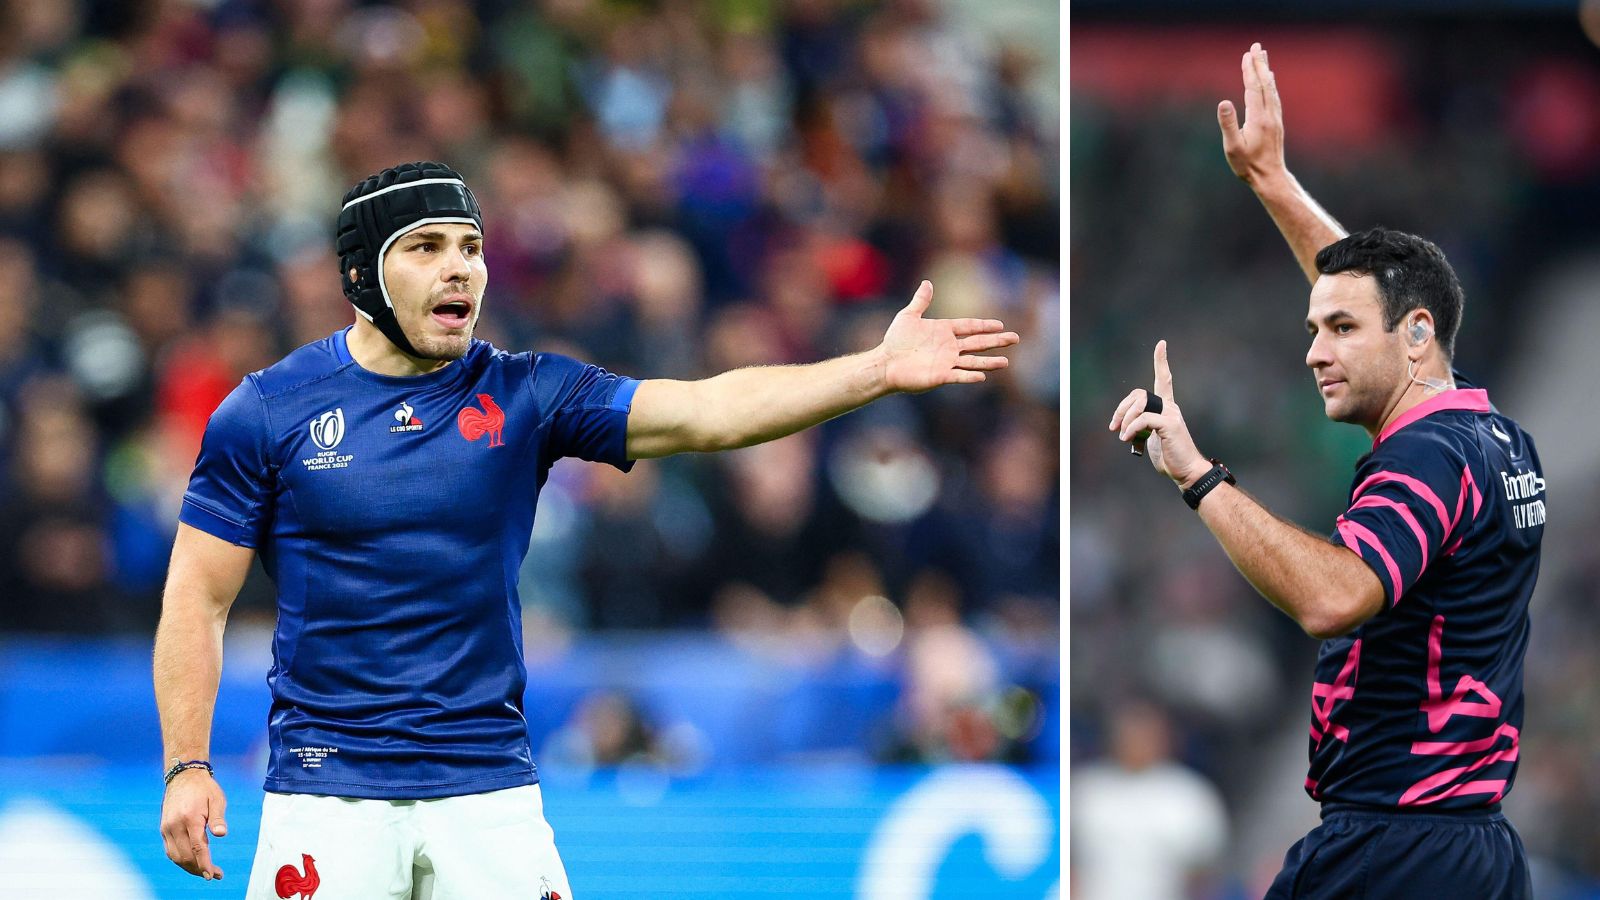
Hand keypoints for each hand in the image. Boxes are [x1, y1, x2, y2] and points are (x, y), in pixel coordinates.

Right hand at [160, 768, 227, 879]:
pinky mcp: (163, 829)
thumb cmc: (204, 788)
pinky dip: (181, 860)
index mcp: (190, 818)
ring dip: (190, 867)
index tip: (212, 875)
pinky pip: (170, 850)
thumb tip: (221, 834)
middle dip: (200, 869)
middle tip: (215, 874)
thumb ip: (218, 818)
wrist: (183, 777)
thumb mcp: (217, 799)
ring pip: (175, 856)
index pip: (197, 847)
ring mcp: (167, 828)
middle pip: (186, 855)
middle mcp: (175, 825)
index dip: (205, 863)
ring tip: (205, 871)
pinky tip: (193, 862)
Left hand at [879, 281, 1019, 393]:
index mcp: (944, 331)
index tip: (1000, 324)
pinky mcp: (940, 376)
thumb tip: (927, 283)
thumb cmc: (894, 341)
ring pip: (973, 361)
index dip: (984, 325)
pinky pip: (958, 375)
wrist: (884, 363)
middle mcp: (949, 347)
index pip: (969, 326)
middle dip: (996, 341)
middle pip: (977, 343)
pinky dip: (970, 376)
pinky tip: (982, 376)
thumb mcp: (908, 316)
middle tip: (1015, 338)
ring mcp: (946, 362)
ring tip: (1006, 361)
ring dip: (989, 361)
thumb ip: (921, 301)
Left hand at [1109, 341, 1208, 487]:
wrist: (1186, 471)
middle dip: (1122, 408)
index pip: (1165, 379)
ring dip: (1126, 419)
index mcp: (1167, 408)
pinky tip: (1127, 439)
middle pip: (1139, 393)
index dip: (1161, 361)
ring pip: (1140, 403)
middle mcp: (1170, 407)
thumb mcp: (1151, 438)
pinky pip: (1143, 419)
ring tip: (1123, 435)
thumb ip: (1141, 427)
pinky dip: (1131, 428)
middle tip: (1114, 427)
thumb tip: (1124, 425)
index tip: (1161, 344)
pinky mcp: (1169, 425)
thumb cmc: (1170, 456)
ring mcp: (1171, 414)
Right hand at [1218, 42, 1285, 185]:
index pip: (1253, 88)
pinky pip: (1275, 97)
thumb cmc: (1247, 165)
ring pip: (1272, 89)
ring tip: (1263, 57)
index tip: (1246, 55)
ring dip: (1266, 71)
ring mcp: (1275, 118)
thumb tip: (1223, 102)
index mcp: (1258, 118)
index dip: (1249, 71)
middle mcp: (1269, 115)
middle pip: (1265, 84)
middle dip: (1260, 64)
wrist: (1270, 177)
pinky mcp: (1276, 123)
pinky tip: (1270, 80)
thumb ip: (1228, 124)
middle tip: (1256, 46)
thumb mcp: (1232, 147)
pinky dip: (1271, 84)